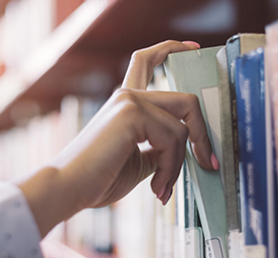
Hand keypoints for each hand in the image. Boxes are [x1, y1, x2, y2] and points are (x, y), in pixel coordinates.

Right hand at [16, 40, 216, 236]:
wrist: (69, 189)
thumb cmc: (99, 178)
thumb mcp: (140, 161)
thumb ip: (161, 148)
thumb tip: (186, 150)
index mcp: (126, 102)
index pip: (148, 60)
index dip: (172, 49)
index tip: (193, 48)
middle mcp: (128, 95)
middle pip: (185, 101)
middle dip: (202, 135)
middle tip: (207, 162)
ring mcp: (130, 101)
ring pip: (182, 127)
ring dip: (179, 164)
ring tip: (163, 187)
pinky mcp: (131, 113)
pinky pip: (173, 139)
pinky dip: (171, 168)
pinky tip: (157, 187)